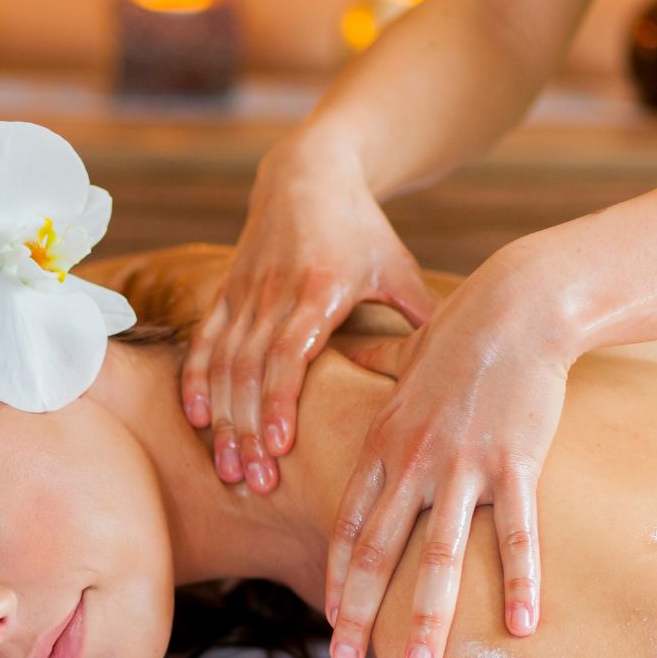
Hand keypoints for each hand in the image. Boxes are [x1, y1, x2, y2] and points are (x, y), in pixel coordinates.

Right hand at [186, 132, 435, 492]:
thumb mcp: (397, 269)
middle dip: (249, 431)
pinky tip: (196, 421)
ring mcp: (244, 294)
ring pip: (223, 366)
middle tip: (256, 483)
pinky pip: (204, 344)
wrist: (309, 174)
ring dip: (224, 421)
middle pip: (251, 372)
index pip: (289, 353)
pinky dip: (196, 382)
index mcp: (318, 289)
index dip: (281, 401)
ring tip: (229, 469)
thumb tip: (461, 376)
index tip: (282, 447)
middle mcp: (274, 294)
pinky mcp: (225, 294)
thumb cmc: (362, 229)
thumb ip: (420, 318)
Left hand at [325, 244, 572, 657]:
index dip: (337, 577)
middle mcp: (411, 463)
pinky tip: (521, 625)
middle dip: (358, 612)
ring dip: (428, 616)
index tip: (330, 618)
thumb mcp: (403, 361)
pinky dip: (520, 581)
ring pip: (438, 555)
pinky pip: (515, 533)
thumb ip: (373, 372)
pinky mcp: (513, 462)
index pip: (347, 526)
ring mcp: (460, 466)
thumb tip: (350, 354)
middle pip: (376, 552)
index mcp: (382, 446)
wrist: (516, 305)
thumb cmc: (461, 333)